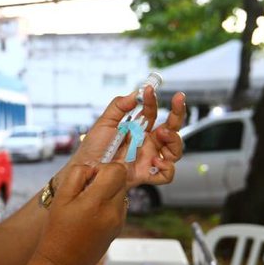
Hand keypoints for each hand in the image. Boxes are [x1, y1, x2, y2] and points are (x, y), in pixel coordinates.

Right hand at [36, 163, 127, 264]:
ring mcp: (118, 221)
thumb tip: (94, 168)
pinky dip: (108, 204)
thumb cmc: (57, 232)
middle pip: (121, 179)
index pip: (117, 170)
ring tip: (87, 206)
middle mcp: (113, 211)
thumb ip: (78, 175)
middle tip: (85, 191)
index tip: (88, 178)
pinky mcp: (119, 228)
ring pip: (121, 191)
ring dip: (107, 191)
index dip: (102, 168)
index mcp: (97, 202)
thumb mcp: (60, 198)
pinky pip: (119, 205)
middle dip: (105, 179)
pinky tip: (92, 216)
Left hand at [64, 87, 185, 187]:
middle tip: (177, 102)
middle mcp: (147, 143)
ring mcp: (149, 159)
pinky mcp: (146, 174)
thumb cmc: (93, 148)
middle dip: (177, 114)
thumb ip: (118, 106)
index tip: (149, 90)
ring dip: (174, 139)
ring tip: (162, 133)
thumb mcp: (104, 123)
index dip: (153, 101)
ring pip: (174, 151)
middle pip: (172, 129)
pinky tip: (156, 160)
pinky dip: (167, 168)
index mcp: (138, 129)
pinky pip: (167, 174)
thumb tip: (134, 94)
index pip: (152, 113)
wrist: (86, 169)